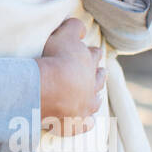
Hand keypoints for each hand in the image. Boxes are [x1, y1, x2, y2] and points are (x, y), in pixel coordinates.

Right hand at [36, 18, 104, 135]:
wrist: (50, 88)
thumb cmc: (56, 59)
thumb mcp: (64, 35)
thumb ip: (73, 27)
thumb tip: (80, 26)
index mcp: (89, 63)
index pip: (93, 56)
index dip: (92, 53)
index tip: (94, 51)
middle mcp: (91, 85)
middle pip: (98, 79)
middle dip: (99, 75)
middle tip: (101, 72)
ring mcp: (85, 106)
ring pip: (95, 102)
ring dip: (95, 99)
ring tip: (97, 98)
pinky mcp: (76, 123)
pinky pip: (83, 125)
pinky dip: (86, 124)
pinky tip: (87, 124)